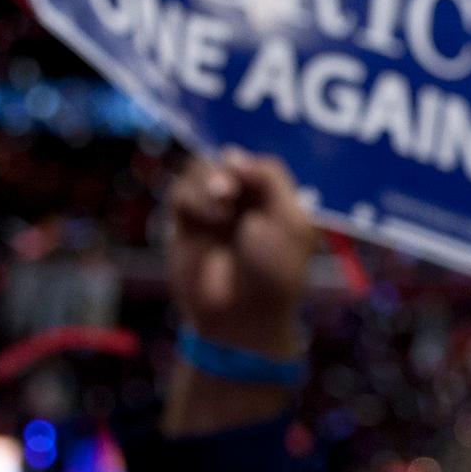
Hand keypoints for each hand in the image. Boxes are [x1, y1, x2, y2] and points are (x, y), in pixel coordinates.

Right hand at [164, 151, 316, 357]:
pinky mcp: (185, 227)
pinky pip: (179, 194)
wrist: (242, 317)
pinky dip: (193, 199)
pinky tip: (209, 218)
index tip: (246, 174)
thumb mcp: (291, 223)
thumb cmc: (276, 273)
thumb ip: (271, 179)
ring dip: (207, 182)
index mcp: (271, 201)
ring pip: (197, 172)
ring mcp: (211, 214)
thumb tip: (232, 153)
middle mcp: (240, 204)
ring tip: (220, 206)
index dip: (247, 164)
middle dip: (224, 170)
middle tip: (227, 191)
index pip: (253, 164)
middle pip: (222, 161)